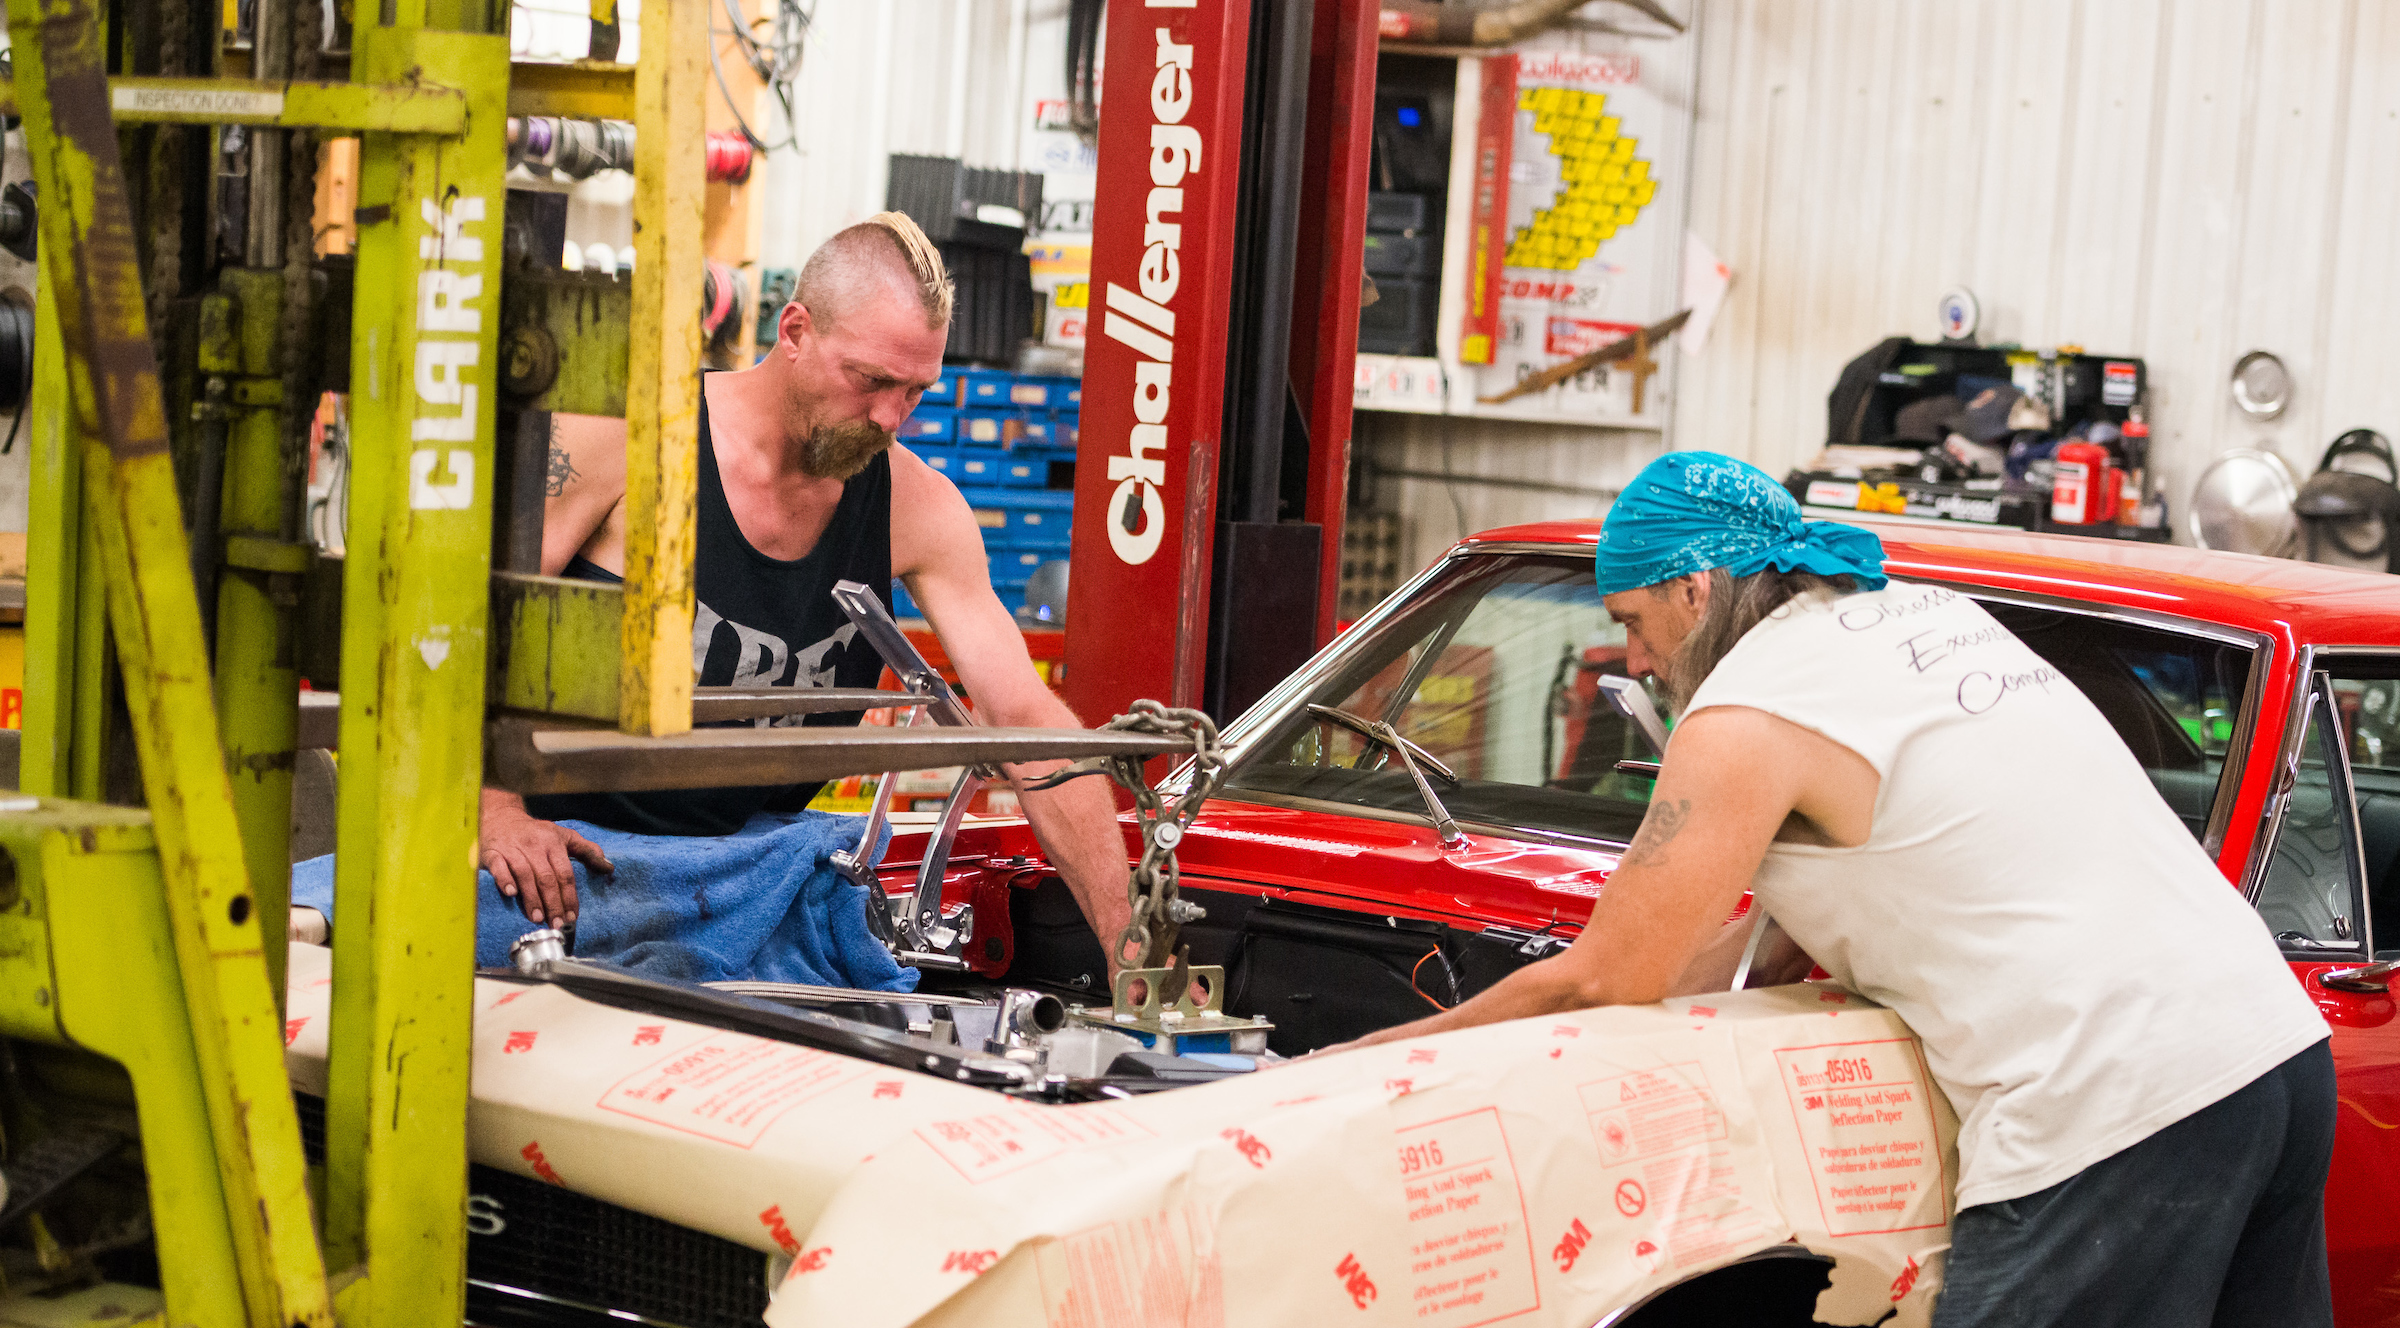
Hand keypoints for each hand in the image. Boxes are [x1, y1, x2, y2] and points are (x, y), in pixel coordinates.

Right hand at [480, 803, 611, 925]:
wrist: (501, 818)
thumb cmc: (536, 832)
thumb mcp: (564, 836)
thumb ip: (587, 851)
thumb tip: (609, 867)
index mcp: (553, 843)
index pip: (565, 873)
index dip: (569, 896)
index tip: (573, 916)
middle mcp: (534, 846)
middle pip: (546, 878)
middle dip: (553, 903)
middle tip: (556, 923)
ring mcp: (513, 849)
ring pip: (525, 875)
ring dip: (531, 898)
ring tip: (537, 918)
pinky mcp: (493, 852)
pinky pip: (499, 867)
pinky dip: (505, 880)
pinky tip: (511, 894)